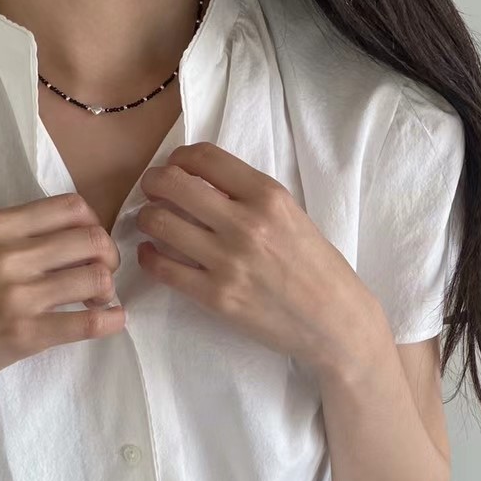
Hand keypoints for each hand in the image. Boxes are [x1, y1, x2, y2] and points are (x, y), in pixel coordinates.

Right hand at [0, 193, 124, 402]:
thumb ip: (19, 237)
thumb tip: (77, 236)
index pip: (72, 207)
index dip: (94, 226)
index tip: (89, 247)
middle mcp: (8, 254)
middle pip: (92, 240)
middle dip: (108, 258)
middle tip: (102, 277)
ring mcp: (16, 295)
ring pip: (96, 278)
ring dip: (108, 291)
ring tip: (98, 302)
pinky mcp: (23, 335)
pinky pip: (88, 323)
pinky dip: (112, 320)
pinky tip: (114, 321)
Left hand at [134, 142, 378, 372]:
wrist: (334, 323)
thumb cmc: (318, 269)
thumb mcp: (293, 216)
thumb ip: (251, 197)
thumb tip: (204, 183)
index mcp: (268, 196)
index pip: (205, 158)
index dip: (178, 158)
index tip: (174, 167)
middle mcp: (246, 224)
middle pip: (173, 185)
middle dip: (152, 182)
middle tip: (151, 191)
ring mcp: (228, 262)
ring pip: (159, 224)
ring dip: (146, 218)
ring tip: (150, 222)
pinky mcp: (216, 297)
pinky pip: (163, 269)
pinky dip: (148, 256)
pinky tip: (151, 253)